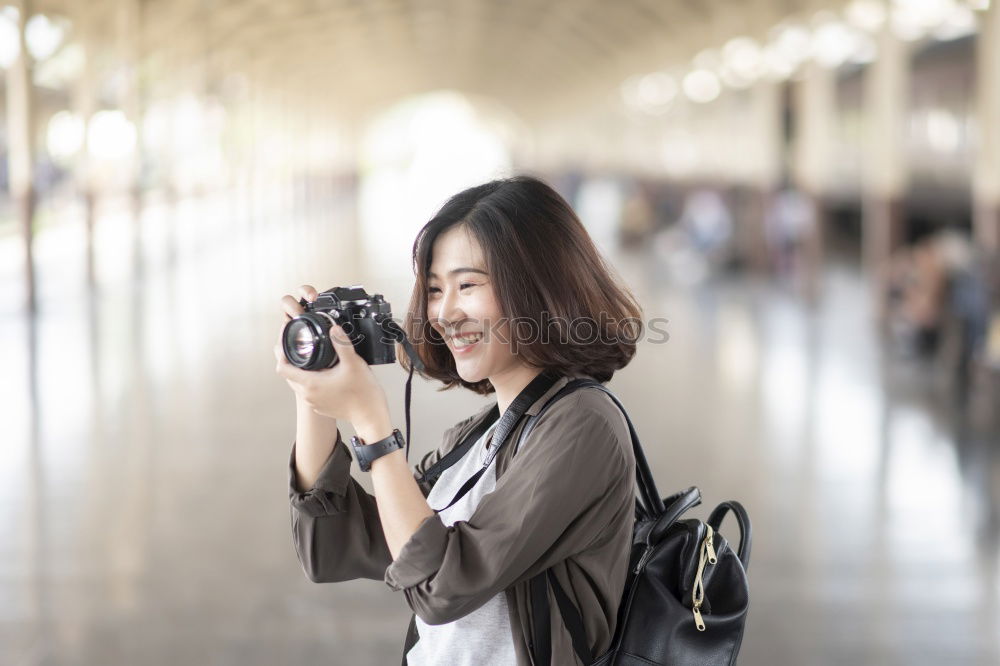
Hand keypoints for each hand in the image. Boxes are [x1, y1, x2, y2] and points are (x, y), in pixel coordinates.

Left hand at [274, 285, 390, 428]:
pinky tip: (323, 373)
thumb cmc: (362, 394)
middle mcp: (308, 395)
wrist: (371, 415)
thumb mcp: (353, 363)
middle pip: (288, 375)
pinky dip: (311, 381)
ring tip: (311, 358)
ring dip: (301, 371)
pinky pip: (310, 391)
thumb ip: (341, 344)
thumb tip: (334, 329)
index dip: (281, 353)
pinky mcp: (321, 406)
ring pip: (299, 383)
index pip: (283, 368)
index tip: (286, 343)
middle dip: (290, 360)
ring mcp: (314, 402)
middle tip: (297, 346)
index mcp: (311, 383)